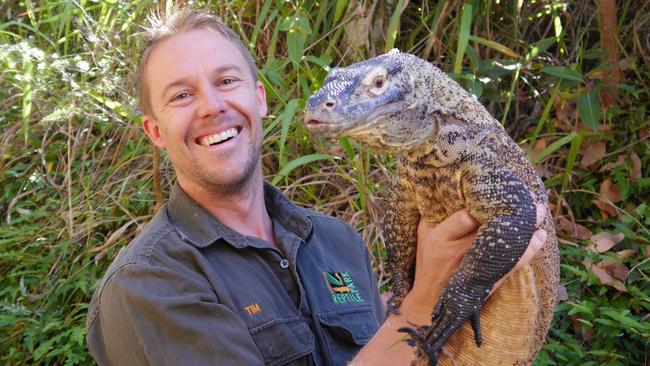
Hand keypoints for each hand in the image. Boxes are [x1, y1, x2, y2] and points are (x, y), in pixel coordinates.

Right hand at [399, 204, 546, 324]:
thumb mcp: (423, 236)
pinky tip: (539, 236)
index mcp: (441, 239)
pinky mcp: (491, 278)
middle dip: (510, 210)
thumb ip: (432, 214)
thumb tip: (444, 191)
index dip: (482, 203)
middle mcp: (460, 252)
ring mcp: (478, 266)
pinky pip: (515, 262)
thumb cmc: (428, 263)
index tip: (496, 192)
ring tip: (540, 211)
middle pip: (490, 226)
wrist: (432, 300)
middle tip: (527, 195)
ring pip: (507, 243)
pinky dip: (530, 249)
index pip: (465, 217)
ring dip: (526, 228)